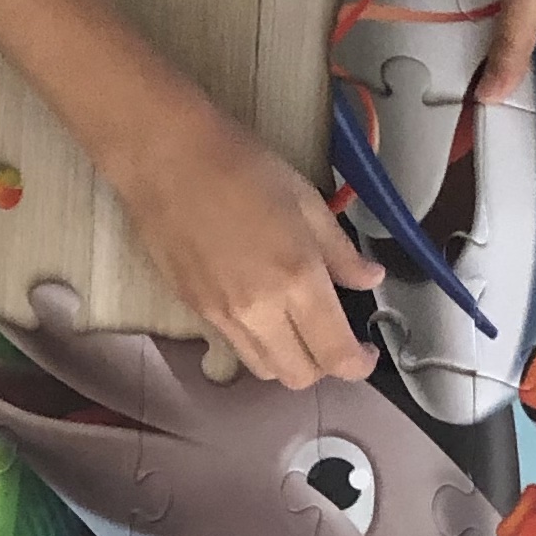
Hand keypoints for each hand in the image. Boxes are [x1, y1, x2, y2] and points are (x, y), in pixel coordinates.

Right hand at [122, 106, 378, 387]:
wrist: (166, 159)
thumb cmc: (241, 167)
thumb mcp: (307, 201)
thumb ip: (341, 252)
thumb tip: (369, 278)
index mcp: (297, 280)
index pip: (335, 354)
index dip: (358, 365)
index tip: (366, 353)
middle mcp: (260, 310)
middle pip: (299, 376)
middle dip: (324, 367)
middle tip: (333, 339)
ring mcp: (222, 316)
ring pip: (264, 369)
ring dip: (288, 359)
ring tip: (297, 328)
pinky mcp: (195, 311)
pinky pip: (235, 347)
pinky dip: (257, 343)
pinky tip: (262, 311)